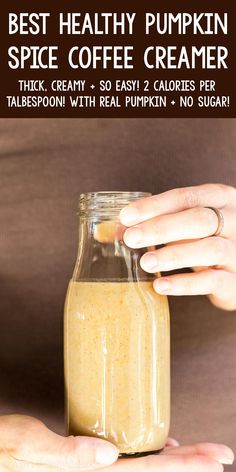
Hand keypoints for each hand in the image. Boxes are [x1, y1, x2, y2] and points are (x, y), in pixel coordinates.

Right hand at [0, 415, 233, 471]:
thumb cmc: (0, 449)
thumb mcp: (25, 447)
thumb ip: (64, 454)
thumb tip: (108, 456)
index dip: (185, 467)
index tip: (216, 458)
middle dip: (191, 464)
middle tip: (221, 454)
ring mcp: (91, 470)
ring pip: (143, 468)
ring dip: (174, 460)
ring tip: (198, 453)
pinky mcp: (84, 461)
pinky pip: (127, 463)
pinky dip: (149, 455)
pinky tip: (157, 448)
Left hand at [120, 184, 235, 310]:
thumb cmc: (205, 239)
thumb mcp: (183, 226)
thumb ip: (149, 225)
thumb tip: (102, 231)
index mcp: (220, 199)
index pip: (186, 197)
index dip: (155, 205)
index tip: (126, 216)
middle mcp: (234, 221)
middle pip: (199, 219)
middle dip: (162, 228)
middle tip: (131, 238)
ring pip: (209, 249)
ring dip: (173, 255)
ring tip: (144, 263)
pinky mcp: (235, 280)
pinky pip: (212, 281)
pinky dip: (184, 284)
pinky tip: (160, 285)